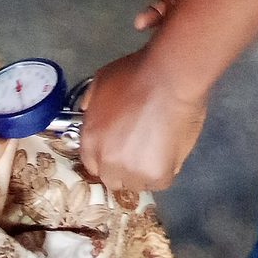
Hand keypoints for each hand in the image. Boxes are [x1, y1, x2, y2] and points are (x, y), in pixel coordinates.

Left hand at [79, 43, 207, 192]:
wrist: (169, 78)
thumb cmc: (136, 74)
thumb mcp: (101, 81)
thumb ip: (91, 103)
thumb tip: (88, 112)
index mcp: (91, 140)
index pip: (92, 164)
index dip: (106, 156)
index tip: (119, 147)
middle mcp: (107, 161)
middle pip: (112, 178)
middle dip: (123, 167)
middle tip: (139, 148)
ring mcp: (132, 172)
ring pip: (137, 183)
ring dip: (143, 170)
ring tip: (156, 147)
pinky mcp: (157, 177)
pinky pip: (159, 182)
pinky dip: (165, 169)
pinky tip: (169, 149)